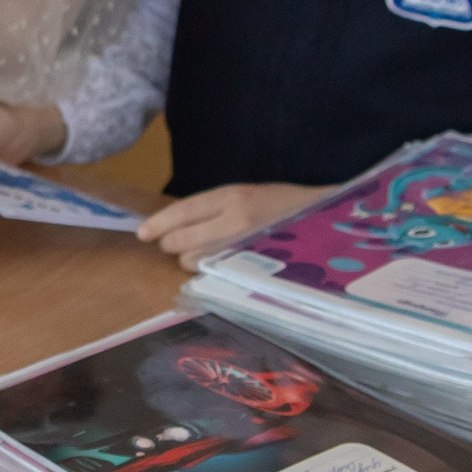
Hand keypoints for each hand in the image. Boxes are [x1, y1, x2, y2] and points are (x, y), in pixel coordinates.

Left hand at [137, 183, 325, 262]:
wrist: (329, 221)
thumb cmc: (284, 207)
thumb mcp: (246, 196)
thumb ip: (213, 209)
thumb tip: (177, 225)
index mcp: (231, 197)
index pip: (181, 212)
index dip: (158, 225)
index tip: (142, 233)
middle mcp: (235, 220)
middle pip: (182, 241)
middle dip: (173, 246)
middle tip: (177, 245)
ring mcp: (245, 247)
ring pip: (195, 262)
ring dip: (192, 261)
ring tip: (205, 255)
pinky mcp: (254, 268)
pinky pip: (216, 274)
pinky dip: (210, 273)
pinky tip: (218, 268)